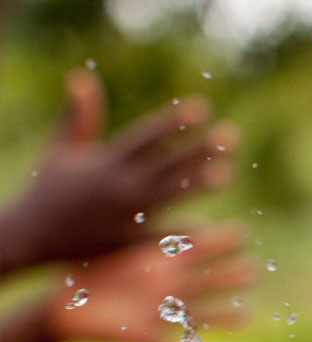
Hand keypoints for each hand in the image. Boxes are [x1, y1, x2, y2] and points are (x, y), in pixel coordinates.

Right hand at [0, 70, 237, 272]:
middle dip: (198, 150)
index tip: (202, 106)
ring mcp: (122, 215)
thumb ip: (78, 115)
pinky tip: (208, 228)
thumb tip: (82, 76)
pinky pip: (156, 238)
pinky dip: (179, 233)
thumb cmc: (48, 188)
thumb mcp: (60, 149)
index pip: (146, 137)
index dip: (173, 122)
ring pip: (168, 197)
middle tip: (231, 135)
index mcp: (105, 161)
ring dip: (198, 185)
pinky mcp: (123, 243)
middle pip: (166, 164)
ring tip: (228, 172)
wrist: (29, 235)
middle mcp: (117, 185)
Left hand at [45, 224, 254, 341]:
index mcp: (154, 262)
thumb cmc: (77, 274)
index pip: (193, 248)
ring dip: (224, 317)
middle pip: (205, 281)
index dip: (219, 240)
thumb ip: (127, 237)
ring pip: (199, 316)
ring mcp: (158, 314)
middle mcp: (164, 288)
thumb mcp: (101, 251)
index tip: (243, 232)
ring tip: (249, 316)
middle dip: (230, 277)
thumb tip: (143, 206)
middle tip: (255, 270)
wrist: (57, 308)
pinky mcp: (144, 338)